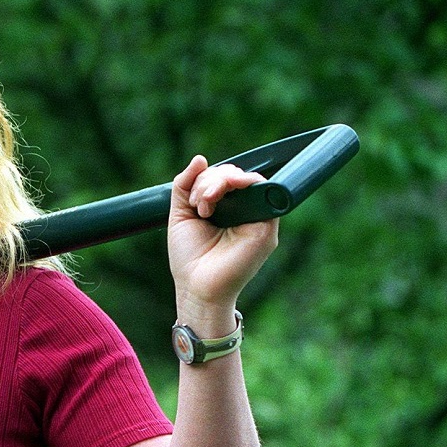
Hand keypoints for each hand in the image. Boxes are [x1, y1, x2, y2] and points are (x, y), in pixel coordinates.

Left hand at [168, 156, 278, 333]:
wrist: (196, 288)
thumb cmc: (190, 258)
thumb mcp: (181, 214)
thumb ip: (185, 186)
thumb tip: (199, 158)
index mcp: (228, 209)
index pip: (224, 177)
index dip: (209, 177)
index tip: (192, 197)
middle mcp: (246, 211)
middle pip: (235, 174)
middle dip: (210, 180)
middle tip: (197, 204)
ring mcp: (258, 218)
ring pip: (247, 179)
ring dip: (218, 183)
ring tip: (203, 207)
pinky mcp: (265, 227)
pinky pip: (263, 191)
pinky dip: (236, 188)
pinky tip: (213, 206)